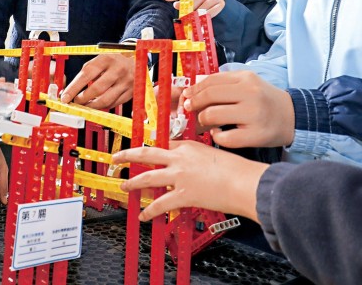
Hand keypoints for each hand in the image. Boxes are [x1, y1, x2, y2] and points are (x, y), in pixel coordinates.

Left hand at [59, 52, 133, 109]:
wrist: (136, 61)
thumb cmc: (113, 62)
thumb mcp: (100, 60)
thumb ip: (86, 73)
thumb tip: (71, 90)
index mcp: (106, 59)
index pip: (87, 74)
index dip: (74, 88)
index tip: (65, 97)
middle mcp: (118, 70)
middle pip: (97, 89)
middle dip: (83, 99)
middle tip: (76, 102)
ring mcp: (126, 82)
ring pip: (105, 100)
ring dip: (92, 106)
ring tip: (85, 105)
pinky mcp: (130, 92)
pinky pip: (113, 104)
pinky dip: (103, 107)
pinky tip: (97, 105)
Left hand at [113, 140, 266, 221]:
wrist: (244, 182)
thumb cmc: (237, 169)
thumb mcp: (215, 154)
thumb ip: (199, 158)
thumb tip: (193, 167)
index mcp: (189, 146)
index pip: (165, 145)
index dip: (153, 148)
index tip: (145, 150)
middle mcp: (180, 159)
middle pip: (147, 154)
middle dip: (128, 155)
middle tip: (117, 156)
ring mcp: (179, 177)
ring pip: (148, 177)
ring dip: (133, 182)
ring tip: (124, 185)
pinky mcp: (183, 195)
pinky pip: (160, 204)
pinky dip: (150, 211)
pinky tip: (144, 215)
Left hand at [163, 0, 225, 17]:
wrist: (222, 5)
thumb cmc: (206, 5)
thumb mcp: (196, 4)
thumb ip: (186, 5)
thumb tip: (175, 5)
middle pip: (192, 1)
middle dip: (187, 9)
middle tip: (184, 16)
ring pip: (201, 8)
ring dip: (196, 15)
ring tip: (193, 19)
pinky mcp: (220, 4)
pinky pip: (210, 12)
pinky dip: (206, 16)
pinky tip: (203, 19)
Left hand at [183, 71, 294, 148]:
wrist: (292, 117)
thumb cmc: (265, 100)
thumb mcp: (248, 83)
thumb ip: (225, 84)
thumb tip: (194, 89)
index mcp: (246, 79)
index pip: (212, 81)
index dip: (194, 90)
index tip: (186, 96)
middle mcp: (250, 94)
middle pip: (210, 97)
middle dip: (194, 104)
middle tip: (190, 109)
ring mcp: (253, 115)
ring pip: (213, 116)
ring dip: (204, 120)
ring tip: (206, 122)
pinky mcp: (255, 135)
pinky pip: (225, 138)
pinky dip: (216, 136)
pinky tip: (219, 133)